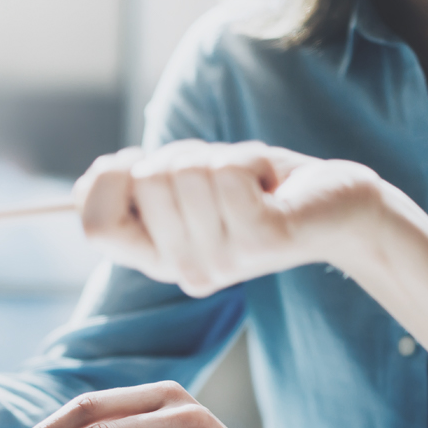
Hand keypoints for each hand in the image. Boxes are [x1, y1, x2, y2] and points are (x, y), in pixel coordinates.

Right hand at [73, 140, 383, 296]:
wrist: (337, 209)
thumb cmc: (259, 190)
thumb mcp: (188, 188)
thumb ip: (138, 188)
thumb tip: (90, 181)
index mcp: (159, 260)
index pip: (95, 226)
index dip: (108, 180)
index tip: (143, 165)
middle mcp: (184, 271)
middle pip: (143, 183)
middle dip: (183, 155)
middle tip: (221, 179)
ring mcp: (221, 260)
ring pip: (185, 171)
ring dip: (221, 157)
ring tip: (252, 183)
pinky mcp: (259, 240)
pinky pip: (227, 172)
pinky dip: (250, 158)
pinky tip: (271, 185)